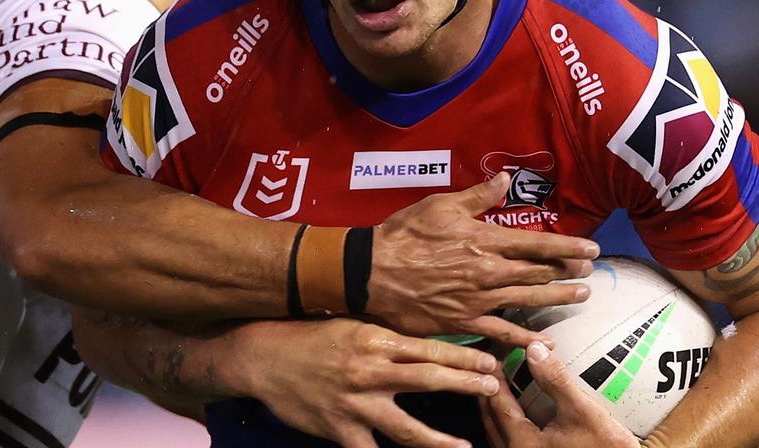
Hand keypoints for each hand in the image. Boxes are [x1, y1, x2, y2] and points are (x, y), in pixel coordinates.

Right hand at [230, 318, 500, 447]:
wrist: (264, 355)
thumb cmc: (310, 335)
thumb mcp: (352, 324)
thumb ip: (388, 336)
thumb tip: (428, 344)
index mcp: (375, 341)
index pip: (430, 349)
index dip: (464, 357)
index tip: (492, 362)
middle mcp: (369, 372)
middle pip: (428, 380)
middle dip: (465, 386)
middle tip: (495, 390)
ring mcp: (355, 405)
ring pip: (407, 428)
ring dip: (440, 441)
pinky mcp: (339, 431)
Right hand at [368, 173, 598, 340]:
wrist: (373, 272)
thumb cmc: (404, 235)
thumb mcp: (440, 206)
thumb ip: (477, 196)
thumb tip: (505, 178)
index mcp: (484, 240)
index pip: (536, 243)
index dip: (567, 246)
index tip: (592, 248)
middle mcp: (488, 271)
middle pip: (538, 272)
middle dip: (568, 270)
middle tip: (590, 271)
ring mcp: (478, 299)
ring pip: (528, 300)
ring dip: (557, 298)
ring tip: (581, 296)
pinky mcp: (464, 320)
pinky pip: (502, 332)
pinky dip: (525, 338)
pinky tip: (544, 342)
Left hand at [480, 342, 638, 447]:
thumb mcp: (583, 412)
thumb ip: (556, 381)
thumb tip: (534, 349)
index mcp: (521, 443)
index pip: (496, 405)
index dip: (494, 380)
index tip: (494, 359)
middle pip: (491, 421)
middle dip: (490, 394)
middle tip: (493, 371)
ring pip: (499, 435)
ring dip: (498, 412)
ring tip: (503, 391)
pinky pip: (512, 443)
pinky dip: (510, 426)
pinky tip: (521, 417)